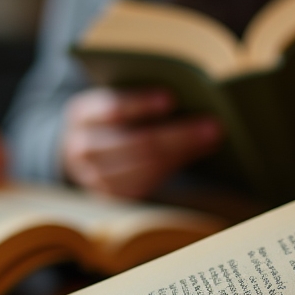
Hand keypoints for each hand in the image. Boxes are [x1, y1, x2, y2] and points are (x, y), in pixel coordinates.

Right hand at [62, 87, 221, 198]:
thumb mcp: (114, 102)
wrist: (82, 151)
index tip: (170, 99)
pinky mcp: (111, 196)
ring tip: (211, 138)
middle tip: (213, 126)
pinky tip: (194, 153)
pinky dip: (172, 168)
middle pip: (136, 144)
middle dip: (178, 135)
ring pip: (145, 168)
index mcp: (82, 114)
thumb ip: (140, 101)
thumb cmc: (110, 119)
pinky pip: (147, 184)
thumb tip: (188, 97)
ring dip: (182, 153)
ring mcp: (95, 177)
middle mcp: (82, 148)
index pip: (112, 109)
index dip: (140, 105)